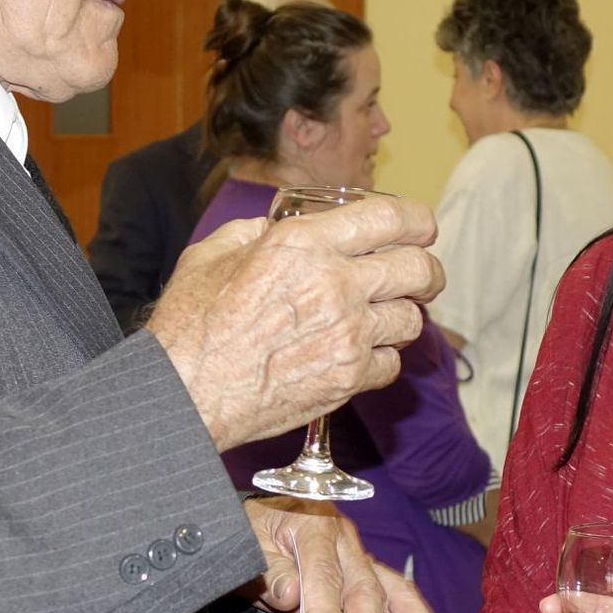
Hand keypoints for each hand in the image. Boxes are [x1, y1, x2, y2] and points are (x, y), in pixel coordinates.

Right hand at [149, 197, 444, 449]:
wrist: (185, 394)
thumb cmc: (190, 327)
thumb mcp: (211, 255)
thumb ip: (252, 233)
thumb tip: (272, 228)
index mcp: (303, 244)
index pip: (390, 217)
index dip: (417, 219)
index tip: (422, 227)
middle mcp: (334, 283)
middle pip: (419, 268)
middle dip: (428, 270)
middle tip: (421, 275)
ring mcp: (347, 334)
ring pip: (412, 319)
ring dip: (401, 316)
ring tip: (383, 318)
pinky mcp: (348, 379)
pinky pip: (391, 363)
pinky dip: (381, 359)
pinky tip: (359, 354)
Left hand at [245, 497, 449, 612]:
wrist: (267, 512)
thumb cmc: (254, 528)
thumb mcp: (247, 541)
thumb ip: (269, 570)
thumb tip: (290, 595)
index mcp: (313, 527)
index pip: (322, 573)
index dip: (323, 611)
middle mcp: (345, 542)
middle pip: (363, 589)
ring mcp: (361, 561)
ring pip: (394, 593)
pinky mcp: (368, 580)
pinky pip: (396, 605)